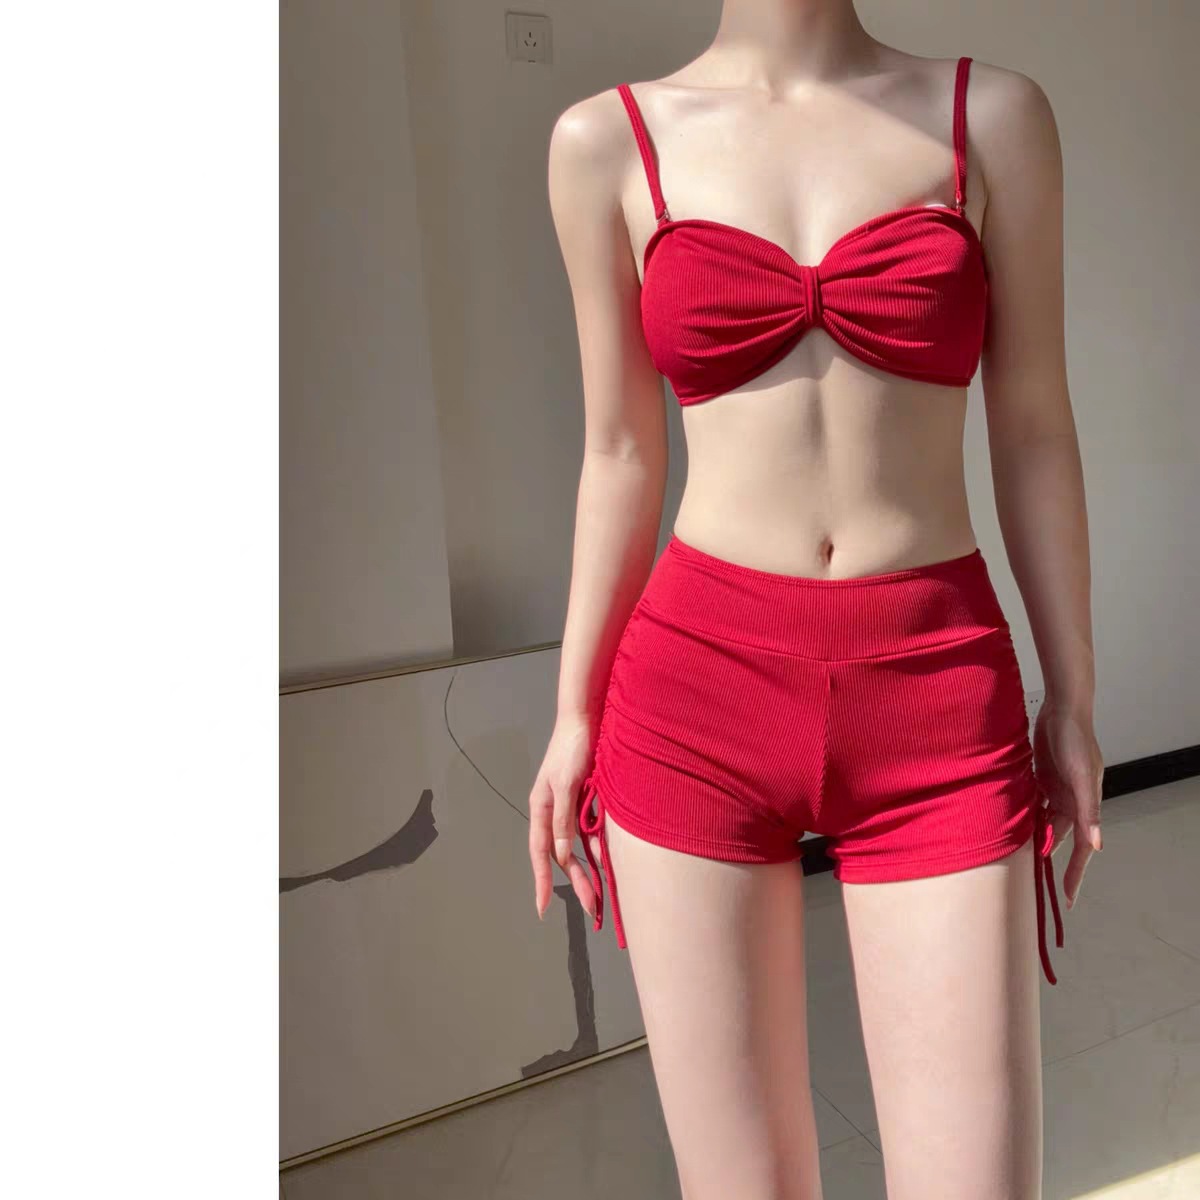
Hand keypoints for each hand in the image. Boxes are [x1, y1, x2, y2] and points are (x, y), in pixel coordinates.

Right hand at [528, 712, 599, 924]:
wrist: (588, 718)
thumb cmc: (572, 749)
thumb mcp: (566, 786)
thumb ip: (564, 820)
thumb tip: (562, 855)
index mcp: (541, 808)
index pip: (541, 852)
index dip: (541, 881)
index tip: (542, 909)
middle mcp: (554, 811)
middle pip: (562, 854)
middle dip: (575, 882)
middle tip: (590, 907)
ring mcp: (571, 806)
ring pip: (578, 846)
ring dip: (589, 869)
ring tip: (601, 894)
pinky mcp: (587, 800)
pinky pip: (591, 831)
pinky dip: (600, 847)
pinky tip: (610, 862)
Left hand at [1031, 698, 1103, 908]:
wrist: (1062, 711)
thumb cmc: (1075, 741)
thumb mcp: (1083, 776)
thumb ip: (1089, 810)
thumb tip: (1097, 845)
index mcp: (1086, 805)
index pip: (1083, 848)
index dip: (1076, 873)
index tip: (1067, 897)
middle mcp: (1072, 802)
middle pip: (1059, 837)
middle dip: (1047, 856)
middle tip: (1029, 880)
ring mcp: (1056, 790)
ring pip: (1043, 821)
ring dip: (1033, 835)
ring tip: (1014, 856)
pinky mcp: (1041, 778)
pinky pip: (1032, 803)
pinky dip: (1024, 814)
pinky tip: (1008, 824)